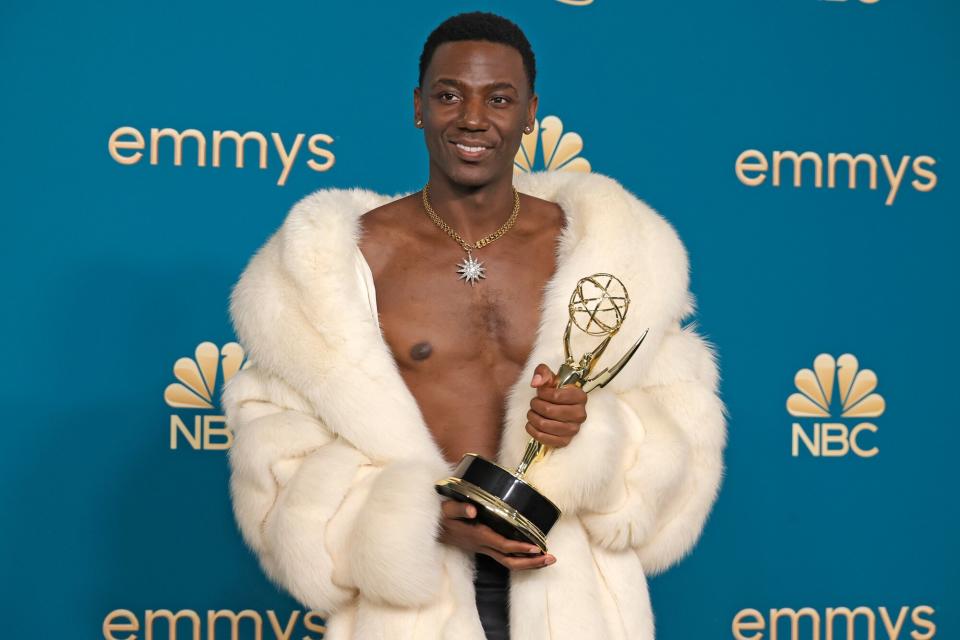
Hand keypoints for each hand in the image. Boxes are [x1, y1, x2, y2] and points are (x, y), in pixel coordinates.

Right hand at [438, 499, 556, 569]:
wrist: (433, 528)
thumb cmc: (443, 516)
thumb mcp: (448, 509)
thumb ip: (460, 508)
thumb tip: (472, 509)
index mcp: (478, 535)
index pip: (503, 545)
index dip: (520, 548)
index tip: (536, 547)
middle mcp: (483, 545)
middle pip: (511, 561)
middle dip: (531, 562)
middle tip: (550, 558)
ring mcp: (484, 549)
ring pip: (509, 562)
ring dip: (529, 563)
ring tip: (547, 560)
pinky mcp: (485, 547)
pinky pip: (505, 558)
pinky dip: (521, 558)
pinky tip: (532, 556)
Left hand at [525, 363, 588, 447]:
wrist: (556, 407)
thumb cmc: (553, 392)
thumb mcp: (550, 378)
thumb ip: (543, 373)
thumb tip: (536, 383)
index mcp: (580, 396)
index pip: (556, 396)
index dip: (543, 393)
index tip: (540, 392)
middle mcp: (580, 414)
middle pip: (549, 410)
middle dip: (536, 405)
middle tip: (534, 403)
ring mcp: (573, 430)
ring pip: (544, 424)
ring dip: (532, 417)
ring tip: (532, 412)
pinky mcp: (565, 441)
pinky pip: (543, 438)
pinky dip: (532, 430)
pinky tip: (531, 424)